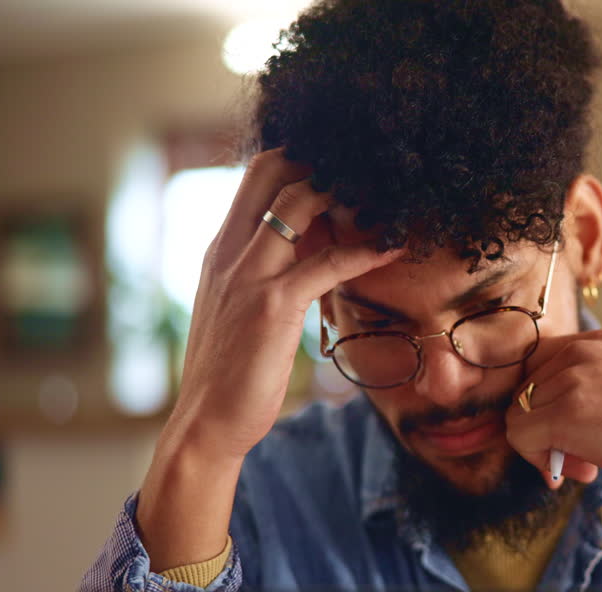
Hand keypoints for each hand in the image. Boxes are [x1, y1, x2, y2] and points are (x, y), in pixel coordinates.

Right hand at [168, 148, 402, 461]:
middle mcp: (230, 251)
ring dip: (346, 194)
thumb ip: (264, 273)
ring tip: (384, 200)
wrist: (207, 421)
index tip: (343, 171)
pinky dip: (366, 250)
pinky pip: (327, 262)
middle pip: (271, 167)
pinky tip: (394, 249)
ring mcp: (249, 275)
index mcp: (222, 249)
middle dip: (320, 159)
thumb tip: (308, 252)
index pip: (257, 174)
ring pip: (297, 202)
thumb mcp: (240, 307)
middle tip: (366, 175)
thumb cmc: (231, 370)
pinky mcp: (273, 305)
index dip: (300, 159)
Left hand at [505, 329, 601, 559]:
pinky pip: (520, 437)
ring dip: (545, 449)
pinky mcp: (565, 414)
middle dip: (546, 429)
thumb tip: (554, 428)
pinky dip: (540, 462)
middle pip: (525, 393)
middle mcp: (579, 351)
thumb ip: (594, 391)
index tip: (574, 433)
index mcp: (597, 341)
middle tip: (582, 459)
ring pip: (518, 416)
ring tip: (586, 468)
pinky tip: (582, 473)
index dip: (548, 404)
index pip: (538, 367)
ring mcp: (571, 380)